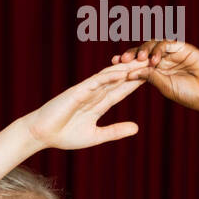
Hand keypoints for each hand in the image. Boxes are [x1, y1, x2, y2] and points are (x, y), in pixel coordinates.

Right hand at [25, 62, 144, 150]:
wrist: (42, 134)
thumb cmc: (64, 136)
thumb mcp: (95, 136)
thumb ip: (115, 131)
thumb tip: (136, 128)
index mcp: (99, 103)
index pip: (122, 90)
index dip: (137, 83)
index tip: (153, 77)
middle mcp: (95, 93)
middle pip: (120, 78)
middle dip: (137, 70)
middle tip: (155, 62)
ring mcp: (87, 90)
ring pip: (111, 75)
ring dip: (127, 69)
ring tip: (143, 62)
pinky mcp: (78, 90)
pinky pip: (96, 80)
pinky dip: (110, 76)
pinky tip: (123, 73)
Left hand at [115, 40, 198, 111]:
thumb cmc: (188, 95)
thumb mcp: (165, 87)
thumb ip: (150, 78)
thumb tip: (130, 73)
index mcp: (156, 71)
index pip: (138, 64)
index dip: (126, 63)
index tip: (111, 66)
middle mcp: (163, 60)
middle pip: (143, 52)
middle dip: (131, 54)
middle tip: (121, 60)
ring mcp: (173, 53)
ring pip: (154, 44)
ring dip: (145, 50)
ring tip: (139, 60)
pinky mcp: (183, 47)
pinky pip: (168, 43)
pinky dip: (159, 49)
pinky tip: (154, 60)